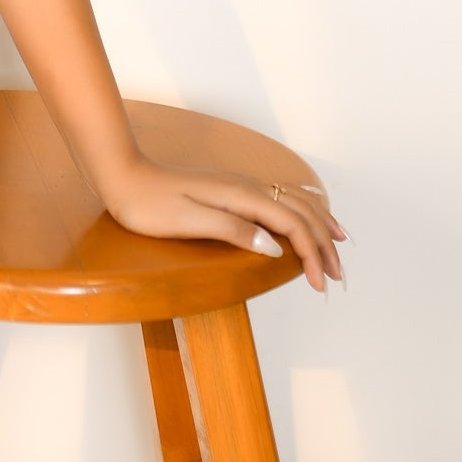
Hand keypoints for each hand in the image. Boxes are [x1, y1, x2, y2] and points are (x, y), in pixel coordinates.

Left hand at [96, 155, 347, 293]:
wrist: (122, 177)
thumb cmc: (148, 204)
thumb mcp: (187, 221)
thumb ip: (232, 230)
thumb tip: (273, 246)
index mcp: (241, 196)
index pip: (291, 225)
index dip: (311, 255)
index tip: (321, 285)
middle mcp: (246, 187)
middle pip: (300, 212)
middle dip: (324, 243)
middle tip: (340, 275)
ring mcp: (239, 187)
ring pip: (292, 201)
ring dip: (317, 224)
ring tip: (338, 243)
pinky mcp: (230, 191)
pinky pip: (278, 199)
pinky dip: (300, 210)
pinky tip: (303, 216)